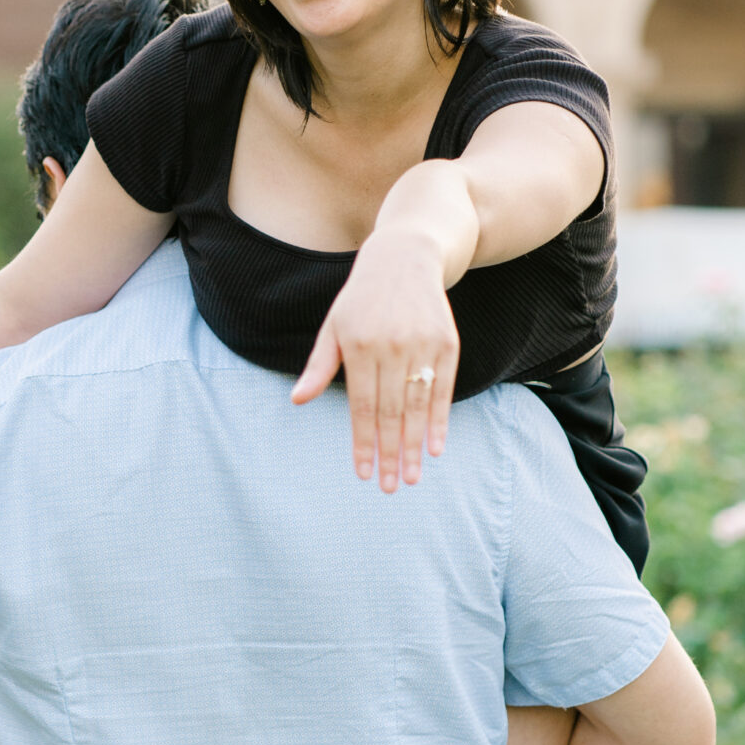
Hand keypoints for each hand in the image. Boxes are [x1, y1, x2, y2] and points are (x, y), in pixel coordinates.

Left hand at [292, 226, 461, 491]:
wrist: (405, 257)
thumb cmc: (361, 299)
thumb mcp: (334, 326)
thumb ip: (319, 366)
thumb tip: (297, 400)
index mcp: (358, 345)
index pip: (361, 406)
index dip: (362, 442)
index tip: (362, 473)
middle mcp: (391, 346)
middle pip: (390, 411)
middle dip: (388, 453)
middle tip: (389, 487)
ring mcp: (421, 344)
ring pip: (417, 405)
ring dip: (413, 445)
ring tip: (410, 477)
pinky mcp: (446, 342)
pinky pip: (443, 389)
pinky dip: (439, 420)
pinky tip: (435, 447)